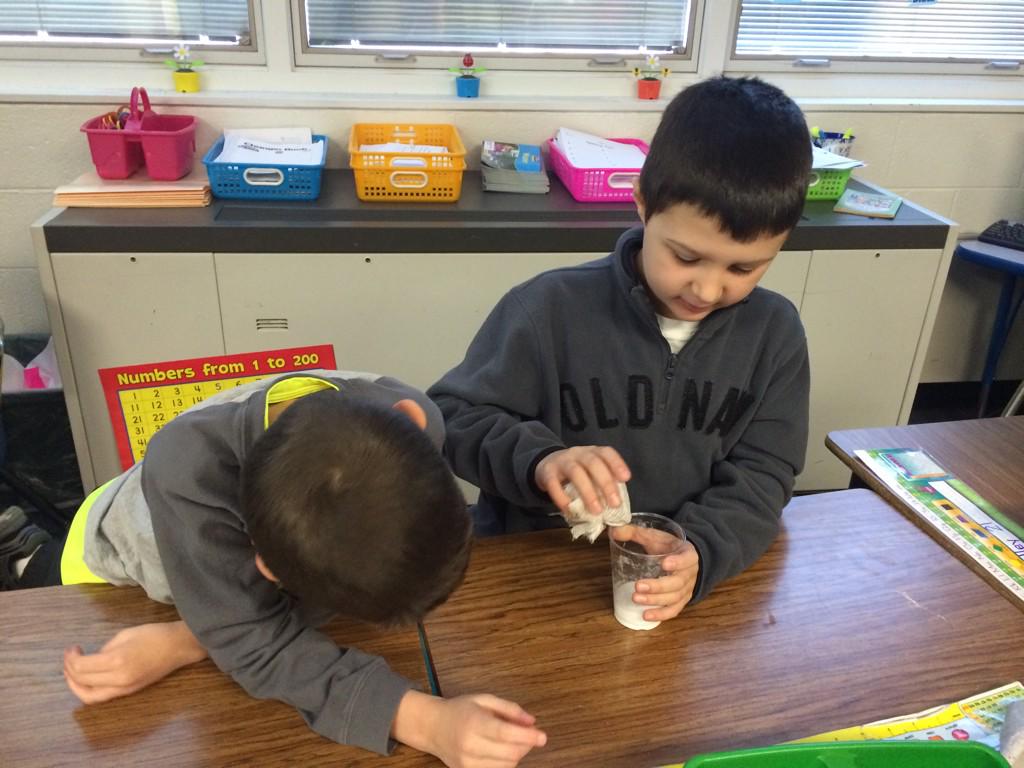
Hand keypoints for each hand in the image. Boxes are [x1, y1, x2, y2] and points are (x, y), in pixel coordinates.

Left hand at [63, 620, 207, 703]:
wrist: (179, 647)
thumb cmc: (154, 635)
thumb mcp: (125, 635)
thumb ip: (105, 649)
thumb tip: (93, 659)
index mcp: (117, 661)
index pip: (80, 667)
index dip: (70, 658)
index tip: (72, 648)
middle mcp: (118, 679)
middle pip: (82, 681)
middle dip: (69, 669)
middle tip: (70, 656)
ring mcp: (124, 689)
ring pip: (89, 696)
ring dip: (76, 685)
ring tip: (73, 671)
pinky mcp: (129, 691)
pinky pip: (101, 696)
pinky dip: (88, 689)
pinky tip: (87, 678)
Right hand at [393, 689, 546, 767]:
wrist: (433, 727)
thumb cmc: (461, 710)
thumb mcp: (484, 699)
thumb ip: (509, 709)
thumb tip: (532, 722)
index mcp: (474, 723)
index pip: (505, 734)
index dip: (527, 736)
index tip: (542, 736)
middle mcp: (470, 745)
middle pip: (509, 753)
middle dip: (526, 745)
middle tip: (530, 735)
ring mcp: (468, 763)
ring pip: (506, 766)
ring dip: (518, 754)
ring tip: (514, 741)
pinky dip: (506, 763)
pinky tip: (504, 751)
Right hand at [535, 446, 630, 515]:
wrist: (546, 465)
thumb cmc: (576, 472)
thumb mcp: (590, 472)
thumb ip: (602, 483)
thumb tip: (615, 504)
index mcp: (592, 452)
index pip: (606, 453)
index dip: (616, 464)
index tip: (625, 478)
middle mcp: (578, 454)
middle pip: (593, 463)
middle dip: (606, 483)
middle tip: (614, 503)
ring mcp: (562, 462)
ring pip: (575, 472)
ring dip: (588, 492)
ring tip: (596, 511)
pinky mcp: (547, 473)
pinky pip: (554, 485)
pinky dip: (562, 498)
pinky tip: (570, 510)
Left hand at [611, 526, 699, 621]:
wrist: (683, 558)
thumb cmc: (667, 547)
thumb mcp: (655, 536)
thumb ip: (635, 532)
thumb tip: (614, 530)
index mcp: (688, 554)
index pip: (687, 558)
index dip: (678, 562)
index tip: (664, 563)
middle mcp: (690, 574)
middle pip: (677, 583)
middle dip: (658, 586)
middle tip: (637, 586)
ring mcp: (687, 590)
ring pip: (674, 598)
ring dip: (655, 601)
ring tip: (635, 599)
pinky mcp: (681, 601)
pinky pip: (673, 611)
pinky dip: (661, 615)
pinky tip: (645, 616)